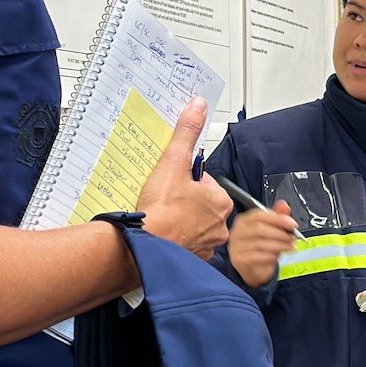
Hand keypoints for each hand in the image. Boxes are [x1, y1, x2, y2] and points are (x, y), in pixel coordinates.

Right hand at [135, 98, 232, 257]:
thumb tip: (198, 108)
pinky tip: (160, 231)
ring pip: (193, 224)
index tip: (174, 182)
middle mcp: (219, 225)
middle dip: (184, 200)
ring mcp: (206, 244)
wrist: (144, 247)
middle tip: (165, 198)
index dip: (187, 179)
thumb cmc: (162, 211)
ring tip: (161, 215)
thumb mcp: (174, 162)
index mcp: (221, 202)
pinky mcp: (191, 258)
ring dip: (179, 219)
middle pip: (200, 204)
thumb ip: (187, 133)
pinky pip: (184, 243)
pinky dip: (174, 237)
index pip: (206, 182)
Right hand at [226, 199, 298, 287]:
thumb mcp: (271, 230)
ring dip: (279, 245)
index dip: (278, 219)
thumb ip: (277, 217)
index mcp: (244, 220)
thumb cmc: (261, 248)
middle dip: (280, 233)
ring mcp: (236, 246)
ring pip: (260, 243)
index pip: (259, 215)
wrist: (253, 270)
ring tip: (289, 247)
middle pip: (260, 229)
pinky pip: (257, 256)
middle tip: (292, 237)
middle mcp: (237, 232)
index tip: (292, 224)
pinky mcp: (238, 259)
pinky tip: (277, 256)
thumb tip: (284, 205)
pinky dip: (271, 256)